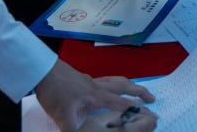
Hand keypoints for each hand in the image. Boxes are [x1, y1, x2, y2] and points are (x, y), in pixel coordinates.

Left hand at [34, 59, 153, 131]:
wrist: (43, 71)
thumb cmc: (56, 92)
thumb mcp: (63, 117)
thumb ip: (74, 131)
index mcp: (98, 96)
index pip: (123, 104)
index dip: (138, 110)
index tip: (153, 113)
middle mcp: (98, 87)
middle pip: (125, 87)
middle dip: (140, 93)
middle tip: (152, 98)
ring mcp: (91, 80)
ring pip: (116, 80)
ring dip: (129, 85)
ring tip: (136, 88)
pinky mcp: (83, 78)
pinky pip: (106, 79)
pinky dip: (114, 82)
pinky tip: (107, 86)